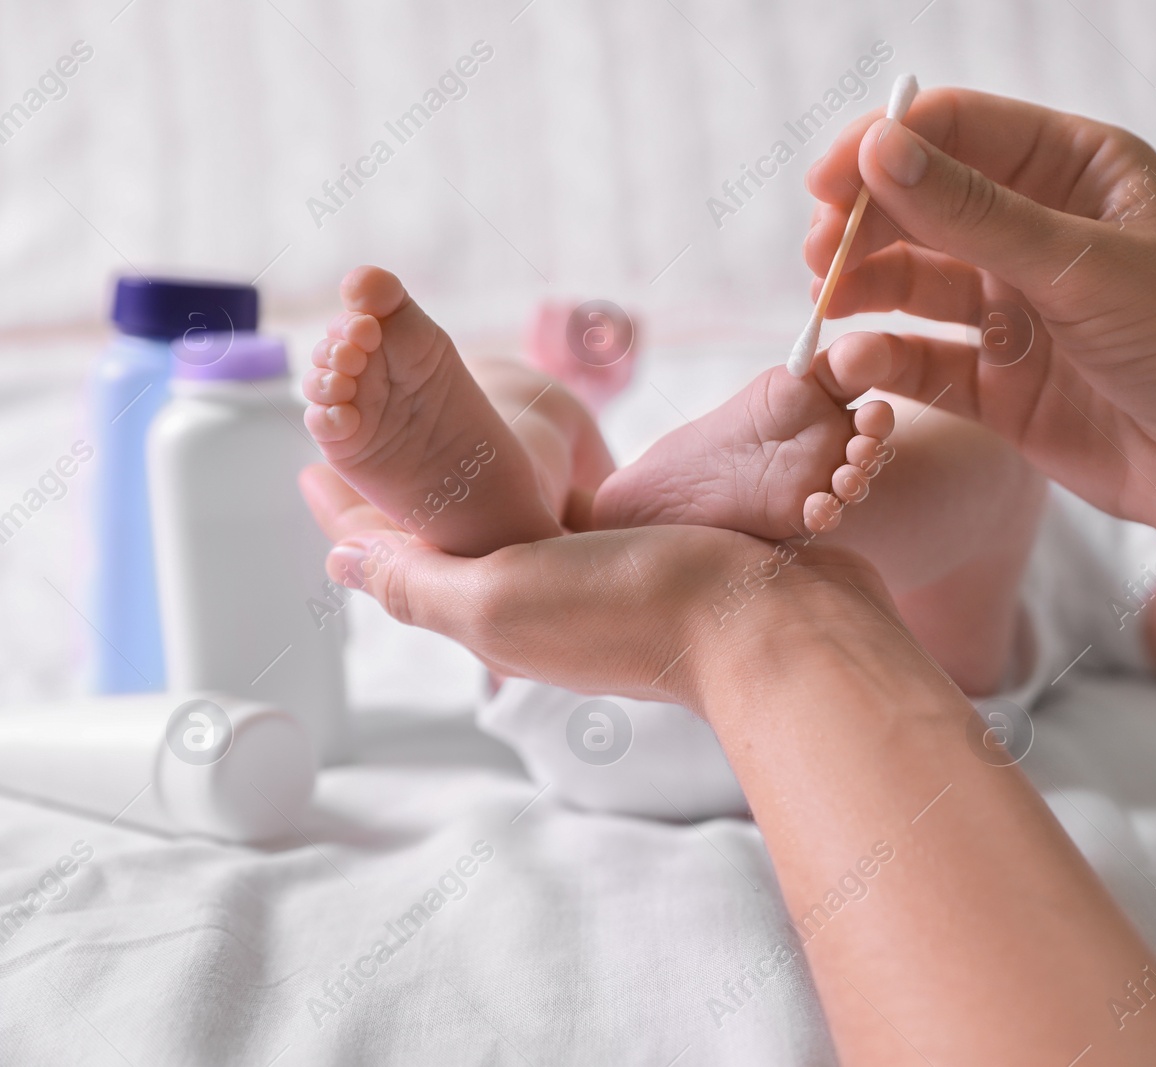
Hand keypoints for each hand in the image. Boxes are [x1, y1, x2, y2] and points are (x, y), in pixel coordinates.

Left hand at [298, 464, 883, 707]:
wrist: (771, 622)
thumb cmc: (636, 608)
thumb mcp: (501, 595)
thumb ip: (418, 580)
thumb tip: (341, 563)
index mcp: (490, 614)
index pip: (396, 561)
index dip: (348, 514)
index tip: (311, 462)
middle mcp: (535, 603)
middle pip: (446, 548)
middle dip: (400, 502)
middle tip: (369, 438)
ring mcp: (592, 584)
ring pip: (507, 532)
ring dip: (465, 491)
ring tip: (440, 444)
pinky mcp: (644, 561)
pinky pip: (568, 524)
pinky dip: (535, 493)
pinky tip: (545, 473)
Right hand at [805, 87, 1155, 538]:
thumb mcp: (1082, 266)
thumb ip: (975, 214)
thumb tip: (878, 152)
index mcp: (1077, 171)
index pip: (960, 132)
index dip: (887, 148)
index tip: (828, 182)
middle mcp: (1040, 232)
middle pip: (925, 206)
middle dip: (866, 224)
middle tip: (820, 252)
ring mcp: (1018, 310)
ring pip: (915, 283)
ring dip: (865, 289)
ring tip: (824, 304)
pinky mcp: (1001, 386)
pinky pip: (924, 360)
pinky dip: (885, 359)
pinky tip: (856, 363)